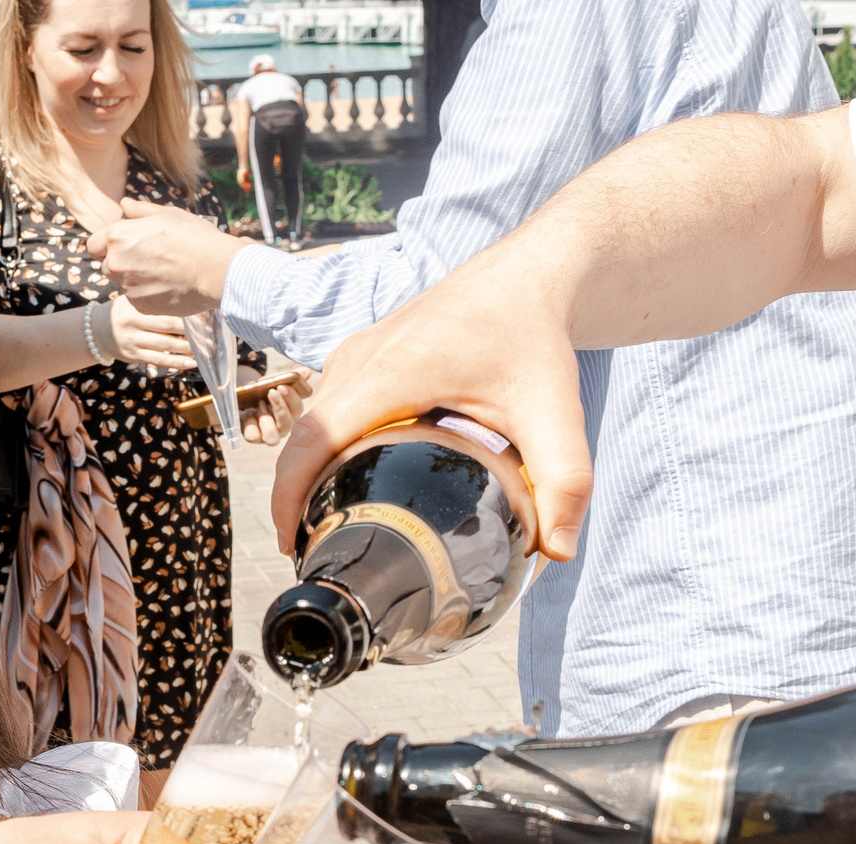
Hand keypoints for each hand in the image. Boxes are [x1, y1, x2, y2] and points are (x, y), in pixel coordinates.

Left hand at [87, 199, 249, 317]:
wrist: (216, 271)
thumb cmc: (195, 237)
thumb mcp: (168, 214)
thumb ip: (140, 211)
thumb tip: (124, 205)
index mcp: (117, 237)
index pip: (93, 245)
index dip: (107, 245)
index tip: (125, 246)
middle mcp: (116, 263)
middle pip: (106, 266)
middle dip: (121, 263)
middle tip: (149, 259)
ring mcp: (127, 287)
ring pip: (122, 284)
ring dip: (135, 279)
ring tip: (162, 272)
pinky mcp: (140, 306)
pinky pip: (136, 299)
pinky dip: (147, 295)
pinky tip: (168, 286)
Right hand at [100, 295, 197, 370]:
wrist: (98, 330)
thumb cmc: (125, 310)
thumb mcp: (132, 298)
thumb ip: (154, 298)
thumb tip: (191, 300)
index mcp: (133, 305)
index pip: (165, 308)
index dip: (186, 312)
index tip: (205, 314)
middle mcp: (131, 323)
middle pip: (167, 326)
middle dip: (191, 330)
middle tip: (211, 332)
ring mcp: (132, 341)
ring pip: (165, 346)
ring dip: (188, 348)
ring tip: (206, 348)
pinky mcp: (134, 356)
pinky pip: (159, 360)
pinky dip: (177, 362)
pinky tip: (192, 363)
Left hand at [242, 366, 310, 445]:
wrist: (241, 397)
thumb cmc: (261, 391)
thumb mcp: (273, 381)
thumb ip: (289, 377)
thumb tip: (307, 372)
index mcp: (291, 413)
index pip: (298, 409)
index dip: (292, 399)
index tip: (282, 386)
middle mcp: (281, 428)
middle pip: (288, 425)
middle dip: (280, 408)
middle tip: (271, 392)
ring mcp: (267, 435)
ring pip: (273, 438)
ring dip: (266, 419)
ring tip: (260, 404)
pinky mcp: (252, 437)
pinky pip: (253, 436)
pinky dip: (250, 424)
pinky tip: (249, 413)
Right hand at [272, 246, 591, 559]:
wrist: (526, 278)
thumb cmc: (534, 335)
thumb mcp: (556, 411)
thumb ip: (565, 481)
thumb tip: (559, 552)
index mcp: (391, 371)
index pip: (315, 437)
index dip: (290, 494)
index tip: (294, 543)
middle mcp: (361, 358)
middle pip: (303, 436)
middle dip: (294, 498)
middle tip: (314, 553)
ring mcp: (357, 354)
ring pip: (313, 422)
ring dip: (307, 473)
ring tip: (327, 528)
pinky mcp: (363, 357)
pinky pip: (328, 408)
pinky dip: (325, 449)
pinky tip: (347, 485)